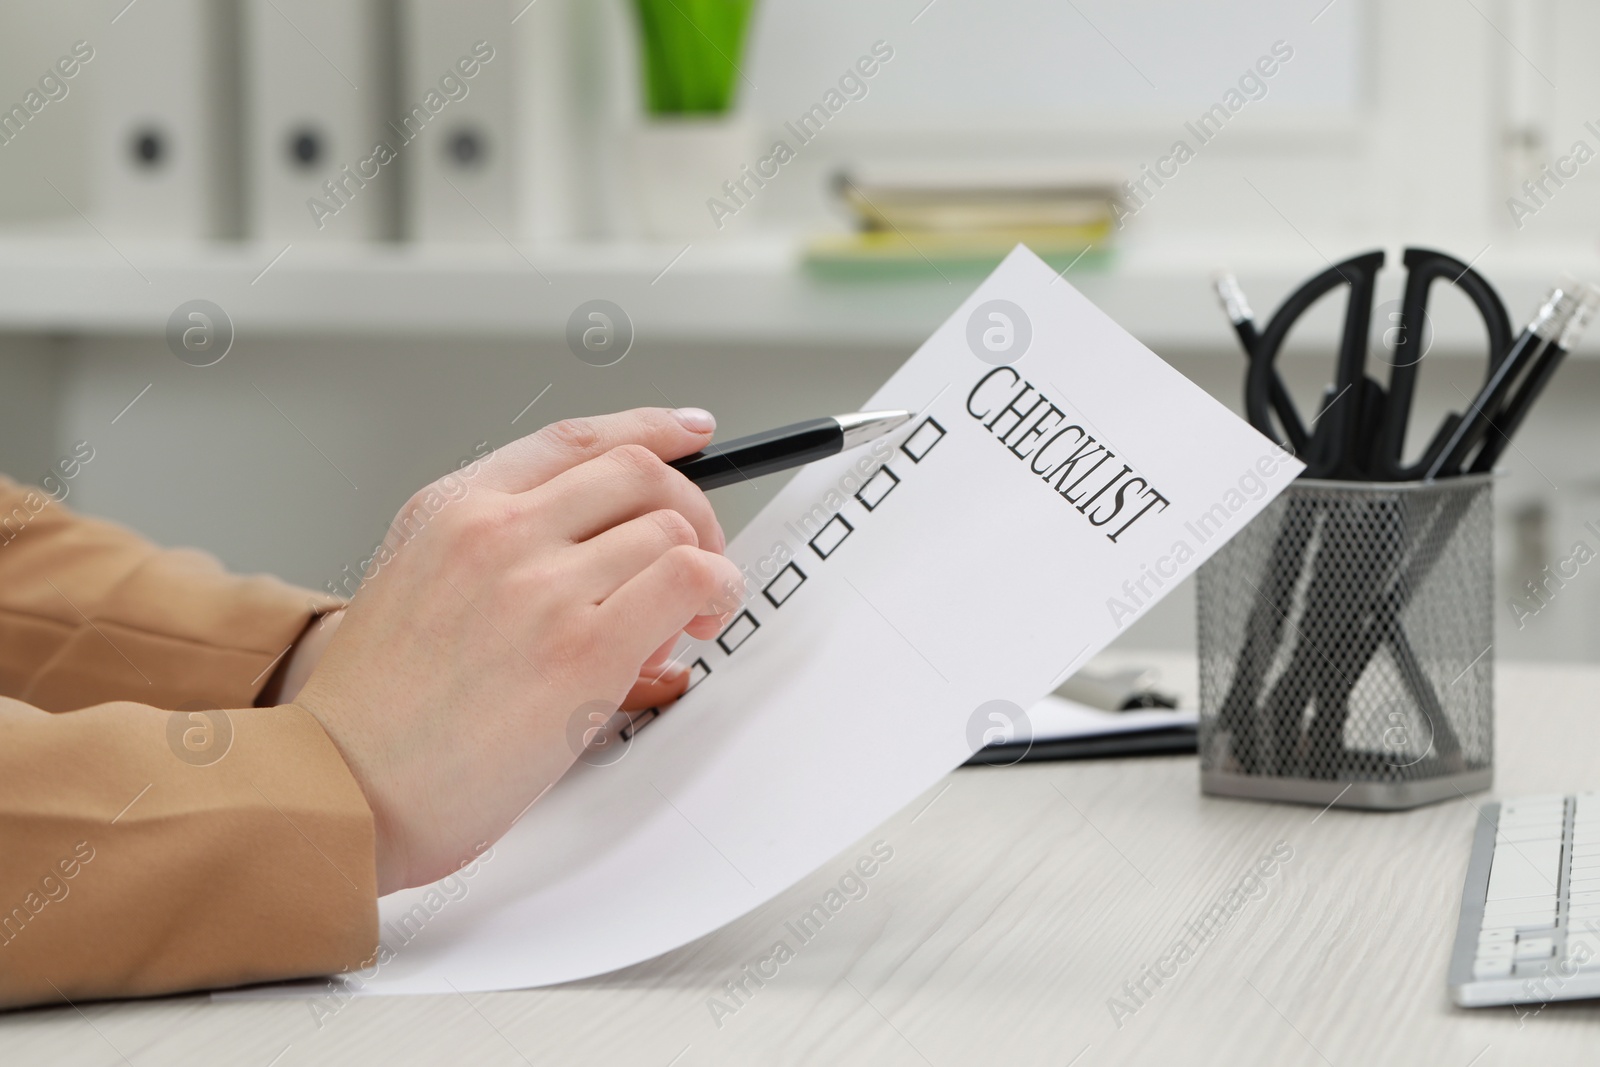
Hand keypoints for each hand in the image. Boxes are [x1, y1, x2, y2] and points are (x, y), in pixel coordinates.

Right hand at [293, 408, 742, 894]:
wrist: (346, 789)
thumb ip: (502, 553)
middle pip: (638, 473)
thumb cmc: (377, 717)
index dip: (649, 428)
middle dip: (689, 509)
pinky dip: (715, 591)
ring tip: (681, 622)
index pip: (575, 439)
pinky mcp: (584, 646)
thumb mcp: (416, 587)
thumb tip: (607, 551)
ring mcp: (541, 585)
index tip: (687, 433)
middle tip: (698, 555)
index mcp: (451, 509)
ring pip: (671, 529)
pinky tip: (699, 624)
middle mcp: (497, 531)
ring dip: (702, 568)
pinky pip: (688, 579)